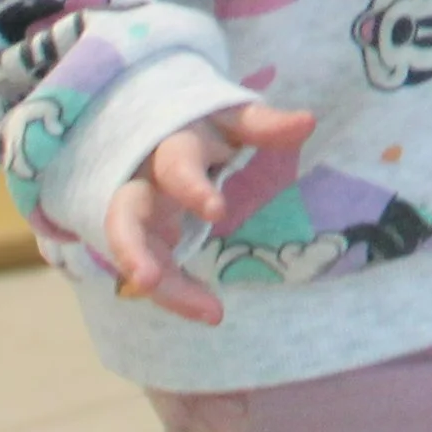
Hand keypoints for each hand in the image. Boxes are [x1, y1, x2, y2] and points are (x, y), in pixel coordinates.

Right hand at [104, 100, 315, 324]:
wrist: (157, 131)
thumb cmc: (202, 125)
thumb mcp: (230, 119)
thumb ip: (263, 124)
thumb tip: (307, 123)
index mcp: (170, 147)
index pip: (174, 165)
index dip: (191, 188)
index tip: (217, 212)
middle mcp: (143, 182)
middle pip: (124, 215)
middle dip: (130, 247)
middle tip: (146, 280)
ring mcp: (136, 214)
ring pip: (133, 253)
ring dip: (160, 285)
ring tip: (205, 313)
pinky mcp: (139, 240)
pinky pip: (151, 269)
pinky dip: (176, 294)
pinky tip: (210, 312)